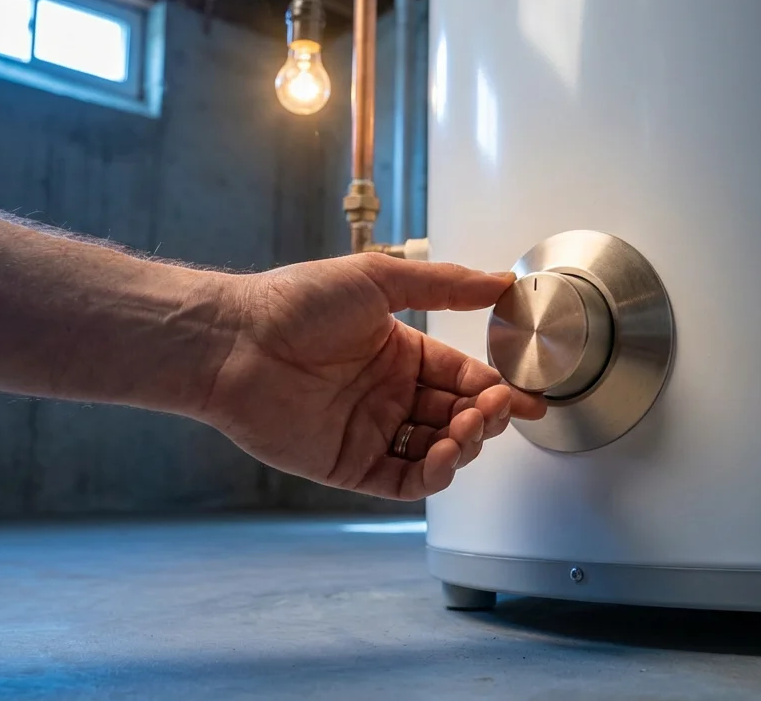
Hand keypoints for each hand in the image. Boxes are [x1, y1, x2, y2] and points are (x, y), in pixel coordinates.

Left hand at [200, 253, 546, 499]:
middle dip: (486, 418)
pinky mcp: (348, 465)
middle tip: (497, 409)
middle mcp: (388, 395)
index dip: (497, 389)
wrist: (235, 340)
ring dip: (464, 445)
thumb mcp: (379, 279)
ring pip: (437, 453)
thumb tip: (501, 281)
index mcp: (400, 354)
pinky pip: (403, 481)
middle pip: (458, 418)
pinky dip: (432, 474)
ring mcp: (370, 433)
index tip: (526, 396)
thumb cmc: (295, 302)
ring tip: (467, 427)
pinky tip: (443, 454)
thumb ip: (445, 285)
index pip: (463, 377)